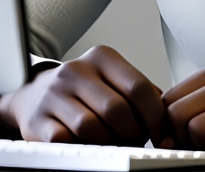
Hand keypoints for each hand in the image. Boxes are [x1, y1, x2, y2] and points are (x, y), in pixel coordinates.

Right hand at [0, 45, 169, 145]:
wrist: (34, 94)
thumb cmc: (85, 90)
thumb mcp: (112, 79)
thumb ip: (141, 92)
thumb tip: (171, 117)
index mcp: (102, 57)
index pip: (137, 87)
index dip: (154, 116)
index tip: (161, 134)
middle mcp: (76, 70)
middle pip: (116, 109)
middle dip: (133, 133)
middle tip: (137, 142)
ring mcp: (54, 94)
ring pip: (91, 127)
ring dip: (108, 143)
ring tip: (114, 145)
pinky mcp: (37, 120)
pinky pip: (66, 140)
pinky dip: (82, 148)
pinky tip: (89, 146)